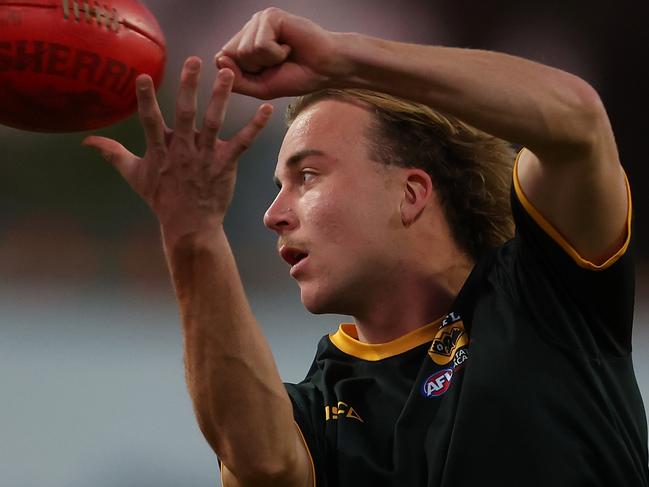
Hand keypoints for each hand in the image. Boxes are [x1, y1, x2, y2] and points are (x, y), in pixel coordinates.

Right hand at [83, 57, 272, 243]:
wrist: (189, 225)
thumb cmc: (162, 199)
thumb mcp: (134, 175)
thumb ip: (113, 154)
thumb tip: (87, 141)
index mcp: (160, 150)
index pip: (150, 120)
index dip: (145, 99)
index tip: (142, 76)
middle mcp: (183, 150)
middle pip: (186, 114)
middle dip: (189, 87)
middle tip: (194, 61)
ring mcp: (205, 156)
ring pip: (213, 122)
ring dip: (220, 97)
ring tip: (227, 73)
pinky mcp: (225, 163)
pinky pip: (242, 142)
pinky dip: (255, 126)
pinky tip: (267, 110)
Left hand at [216, 7, 349, 98]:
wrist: (326, 70)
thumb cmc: (298, 76)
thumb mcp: (261, 87)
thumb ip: (237, 79)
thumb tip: (218, 60)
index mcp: (245, 43)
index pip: (224, 59)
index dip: (243, 74)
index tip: (267, 72)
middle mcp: (250, 29)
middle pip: (232, 56)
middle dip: (256, 68)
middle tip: (278, 63)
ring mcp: (260, 20)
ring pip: (245, 50)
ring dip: (268, 61)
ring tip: (285, 54)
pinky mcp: (271, 16)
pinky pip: (260, 45)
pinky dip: (276, 54)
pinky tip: (289, 46)